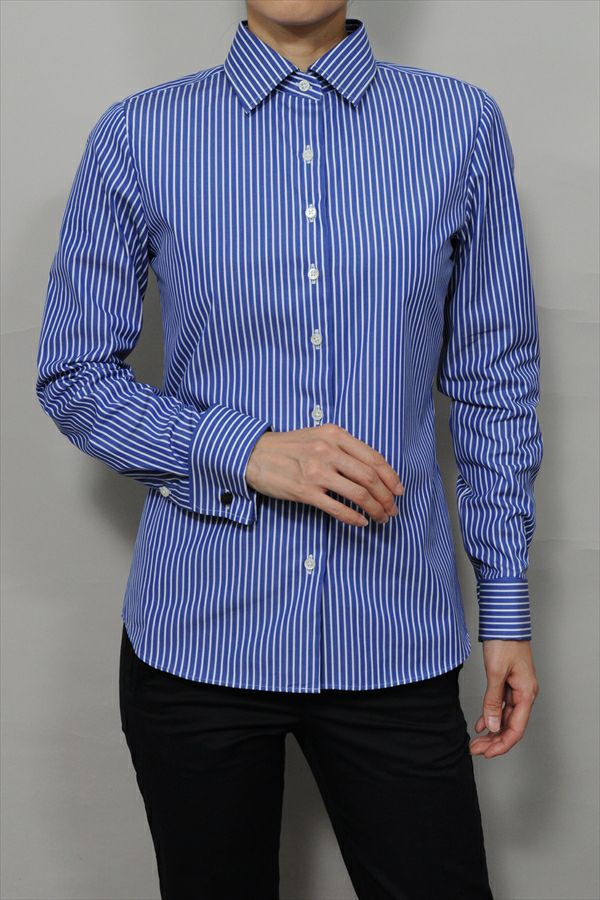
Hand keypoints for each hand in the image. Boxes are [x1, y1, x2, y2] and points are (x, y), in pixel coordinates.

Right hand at [245, 423, 404, 525]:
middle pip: (370, 478)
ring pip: (358, 494)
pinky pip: (336, 508)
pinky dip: (353, 518)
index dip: (391, 477)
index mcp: (334, 435)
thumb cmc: (288, 447)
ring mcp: (316, 472)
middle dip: (387, 497)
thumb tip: (373, 470)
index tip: (399, 491)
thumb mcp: (318, 436)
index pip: (374, 458)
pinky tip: (361, 523)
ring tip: (381, 518)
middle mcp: (327, 451)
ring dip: (375, 509)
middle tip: (393, 510)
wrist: (253, 454)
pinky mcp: (304, 491)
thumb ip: (344, 448)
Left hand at [470, 640, 539, 757]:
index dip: (502, 744)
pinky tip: (481, 724)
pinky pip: (501, 705)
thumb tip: (492, 726)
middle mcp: (524, 694)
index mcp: (526, 694)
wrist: (504, 622)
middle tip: (476, 749)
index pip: (516, 729)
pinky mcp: (509, 682)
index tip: (486, 754)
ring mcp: (517, 689)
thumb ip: (493, 700)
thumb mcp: (495, 673)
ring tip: (476, 741)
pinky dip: (491, 715)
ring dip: (492, 730)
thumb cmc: (504, 643)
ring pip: (505, 717)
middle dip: (494, 741)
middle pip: (511, 726)